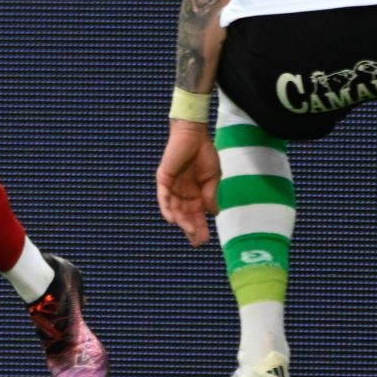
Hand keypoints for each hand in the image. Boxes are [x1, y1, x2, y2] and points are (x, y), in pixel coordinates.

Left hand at [155, 118, 220, 244]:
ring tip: (189, 231)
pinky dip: (166, 208)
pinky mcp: (164, 179)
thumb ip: (211, 195)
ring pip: (175, 209)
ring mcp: (172, 187)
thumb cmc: (204, 153)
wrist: (194, 134)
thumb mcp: (213, 177)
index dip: (200, 227)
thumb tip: (213, 213)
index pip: (196, 215)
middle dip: (191, 228)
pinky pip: (163, 197)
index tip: (204, 240)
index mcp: (195, 194)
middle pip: (185, 216)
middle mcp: (182, 193)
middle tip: (197, 241)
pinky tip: (172, 220)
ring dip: (181, 221)